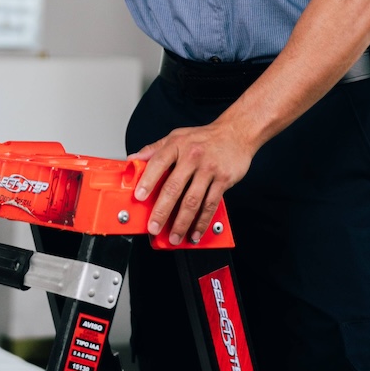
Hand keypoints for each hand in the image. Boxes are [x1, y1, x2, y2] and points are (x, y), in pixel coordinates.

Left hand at [133, 120, 254, 245]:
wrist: (236, 133)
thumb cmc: (204, 137)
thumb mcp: (177, 136)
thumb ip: (155, 149)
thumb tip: (133, 159)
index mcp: (177, 145)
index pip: (158, 162)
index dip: (147, 180)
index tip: (139, 197)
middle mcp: (192, 156)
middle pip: (174, 187)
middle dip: (162, 211)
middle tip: (153, 227)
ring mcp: (209, 168)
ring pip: (192, 200)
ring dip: (181, 222)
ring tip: (174, 237)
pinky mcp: (223, 179)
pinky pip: (210, 204)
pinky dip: (202, 222)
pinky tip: (195, 232)